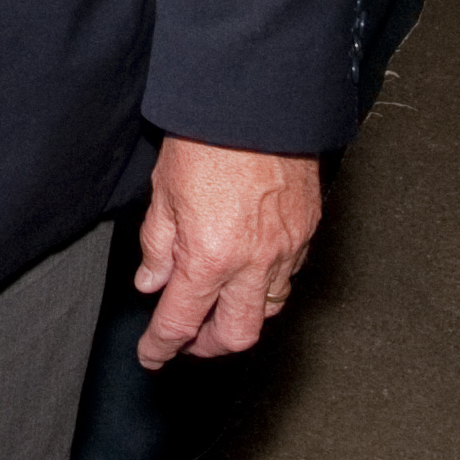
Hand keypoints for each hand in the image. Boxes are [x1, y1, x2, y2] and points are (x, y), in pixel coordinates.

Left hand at [134, 136, 319, 367]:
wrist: (254, 103)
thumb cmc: (205, 139)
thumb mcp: (163, 193)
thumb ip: (157, 246)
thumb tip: (152, 283)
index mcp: (210, 256)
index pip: (181, 322)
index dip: (162, 346)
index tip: (152, 356)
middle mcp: (254, 262)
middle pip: (236, 335)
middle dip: (208, 345)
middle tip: (188, 338)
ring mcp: (287, 250)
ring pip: (268, 309)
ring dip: (241, 316)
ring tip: (219, 305)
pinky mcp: (308, 232)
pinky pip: (289, 277)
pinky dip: (266, 286)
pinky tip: (249, 273)